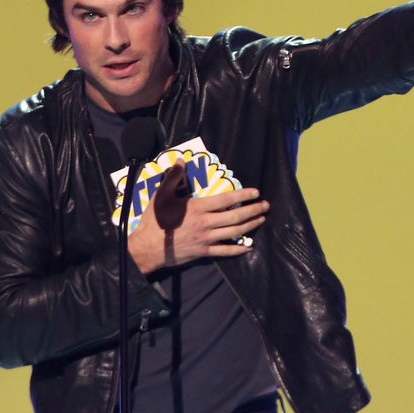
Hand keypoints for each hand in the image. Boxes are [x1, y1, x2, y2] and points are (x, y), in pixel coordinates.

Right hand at [128, 162, 268, 273]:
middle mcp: (205, 223)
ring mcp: (206, 239)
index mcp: (197, 208)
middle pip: (235, 216)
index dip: (243, 195)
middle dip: (253, 210)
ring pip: (234, 232)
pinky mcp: (203, 252)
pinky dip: (238, 249)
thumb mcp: (161, 195)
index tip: (255, 192)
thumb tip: (180, 160)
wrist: (148, 248)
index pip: (226, 199)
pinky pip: (225, 251)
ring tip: (261, 219)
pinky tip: (248, 247)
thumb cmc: (154, 221)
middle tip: (265, 206)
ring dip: (250, 225)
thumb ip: (173, 177)